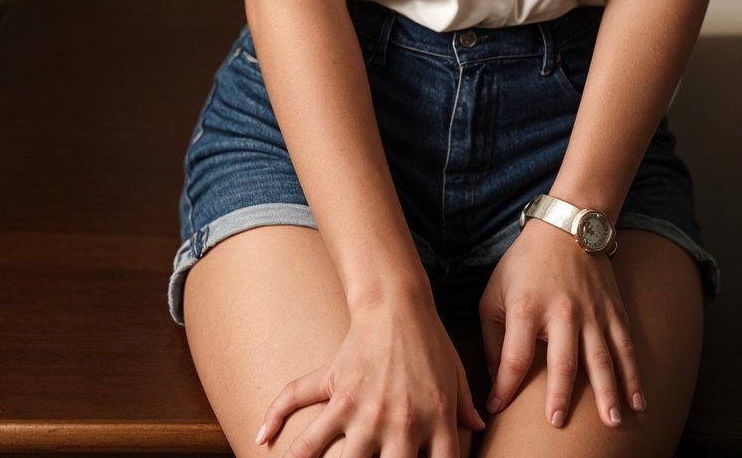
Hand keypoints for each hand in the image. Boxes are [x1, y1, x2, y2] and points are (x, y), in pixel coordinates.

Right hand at [255, 287, 484, 455]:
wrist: (396, 302)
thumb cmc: (429, 339)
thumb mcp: (455, 374)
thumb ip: (465, 405)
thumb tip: (478, 425)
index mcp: (436, 421)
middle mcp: (400, 424)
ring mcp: (366, 414)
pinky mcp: (340, 397)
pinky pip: (308, 425)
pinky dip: (280, 426)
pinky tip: (263, 439)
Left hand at [479, 219, 645, 429]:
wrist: (566, 225)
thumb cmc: (524, 265)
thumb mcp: (494, 292)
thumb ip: (492, 337)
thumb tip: (496, 379)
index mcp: (527, 308)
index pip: (514, 358)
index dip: (504, 387)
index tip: (495, 408)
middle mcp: (561, 312)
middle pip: (562, 362)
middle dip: (559, 395)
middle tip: (556, 424)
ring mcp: (591, 312)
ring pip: (601, 358)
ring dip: (607, 393)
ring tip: (611, 423)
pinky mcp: (612, 310)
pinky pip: (625, 347)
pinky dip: (633, 375)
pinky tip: (638, 402)